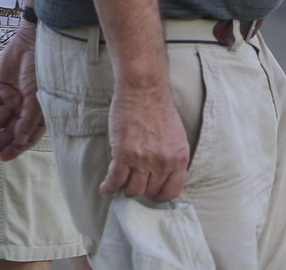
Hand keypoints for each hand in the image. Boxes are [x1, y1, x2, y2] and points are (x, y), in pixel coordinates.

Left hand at [0, 25, 44, 161]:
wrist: (31, 42)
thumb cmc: (40, 71)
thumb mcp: (37, 97)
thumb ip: (29, 120)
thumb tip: (20, 141)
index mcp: (40, 113)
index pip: (28, 136)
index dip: (16, 147)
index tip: (4, 157)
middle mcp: (26, 108)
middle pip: (10, 130)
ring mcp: (12, 98)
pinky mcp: (0, 88)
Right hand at [102, 78, 189, 201]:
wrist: (144, 89)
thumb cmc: (158, 108)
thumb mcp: (176, 137)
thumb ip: (172, 158)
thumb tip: (163, 177)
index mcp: (179, 158)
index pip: (172, 192)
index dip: (159, 195)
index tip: (151, 192)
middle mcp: (163, 162)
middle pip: (150, 192)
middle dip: (141, 188)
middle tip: (133, 181)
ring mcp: (143, 159)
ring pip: (132, 189)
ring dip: (125, 187)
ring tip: (120, 182)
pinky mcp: (124, 154)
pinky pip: (115, 180)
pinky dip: (108, 187)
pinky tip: (106, 188)